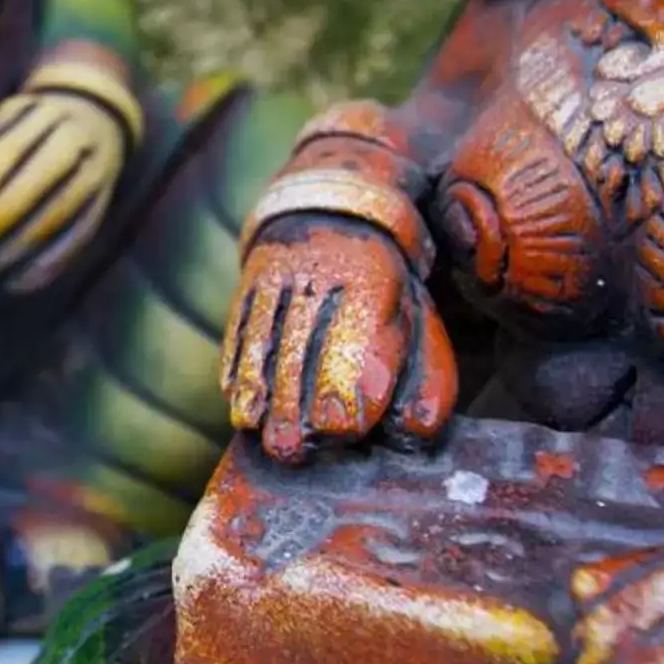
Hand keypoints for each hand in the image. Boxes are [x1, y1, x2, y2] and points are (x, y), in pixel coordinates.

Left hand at [0, 89, 128, 293]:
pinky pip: (72, 244)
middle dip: (2, 216)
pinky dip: (41, 269)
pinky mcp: (97, 214)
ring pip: (56, 219)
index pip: (19, 145)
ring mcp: (94, 183)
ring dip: (18, 249)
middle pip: (39, 186)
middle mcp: (79, 149)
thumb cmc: (36, 124)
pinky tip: (11, 283)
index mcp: (52, 118)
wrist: (96, 126)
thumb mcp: (13, 115)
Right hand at [221, 215, 457, 462]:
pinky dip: (235, 366)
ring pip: (263, 342)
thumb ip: (428, 380)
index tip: (345, 430)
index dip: (348, 395)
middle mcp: (320, 278)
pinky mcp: (248, 280)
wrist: (338, 211)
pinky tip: (236, 401)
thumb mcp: (421, 324)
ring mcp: (278, 276)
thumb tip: (414, 433)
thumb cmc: (387, 291)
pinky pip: (237, 326)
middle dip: (294, 408)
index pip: (355, 351)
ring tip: (259, 435)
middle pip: (301, 353)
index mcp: (372, 286)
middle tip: (292, 452)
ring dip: (258, 394)